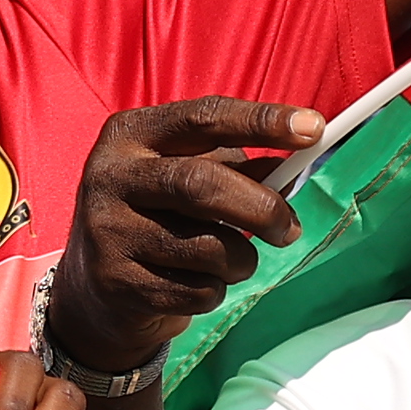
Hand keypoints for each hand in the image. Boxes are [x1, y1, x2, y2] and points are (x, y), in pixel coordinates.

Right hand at [51, 98, 324, 374]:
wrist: (96, 286)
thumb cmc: (158, 217)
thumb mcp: (188, 178)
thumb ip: (239, 169)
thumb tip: (299, 168)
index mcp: (131, 134)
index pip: (203, 117)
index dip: (261, 121)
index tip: (315, 128)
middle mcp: (110, 175)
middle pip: (200, 184)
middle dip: (260, 208)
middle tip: (289, 230)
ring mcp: (106, 230)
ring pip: (205, 247)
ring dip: (241, 261)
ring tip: (233, 261)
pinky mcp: (114, 281)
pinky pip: (195, 291)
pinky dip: (214, 292)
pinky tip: (194, 283)